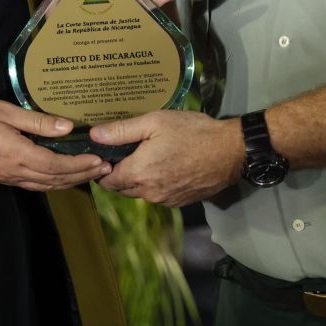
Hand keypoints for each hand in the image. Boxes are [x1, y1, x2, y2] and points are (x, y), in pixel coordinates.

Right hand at [0, 97, 108, 190]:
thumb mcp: (4, 111)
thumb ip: (37, 121)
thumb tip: (67, 127)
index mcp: (17, 154)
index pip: (57, 164)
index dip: (81, 164)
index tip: (100, 160)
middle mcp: (15, 171)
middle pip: (55, 179)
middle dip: (82, 175)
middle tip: (105, 169)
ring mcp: (8, 177)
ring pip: (46, 185)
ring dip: (70, 181)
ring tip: (90, 174)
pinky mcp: (2, 176)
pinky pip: (34, 184)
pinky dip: (53, 182)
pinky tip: (62, 176)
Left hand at [92, 111, 242, 206]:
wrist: (230, 152)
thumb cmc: (192, 132)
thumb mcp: (155, 122)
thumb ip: (122, 130)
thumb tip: (94, 135)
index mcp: (139, 173)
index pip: (107, 179)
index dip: (103, 167)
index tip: (107, 154)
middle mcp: (149, 192)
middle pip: (121, 188)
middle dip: (119, 174)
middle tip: (126, 153)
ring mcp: (165, 200)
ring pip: (140, 193)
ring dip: (138, 180)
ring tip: (148, 157)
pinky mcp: (179, 202)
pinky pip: (158, 195)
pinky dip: (155, 184)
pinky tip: (166, 166)